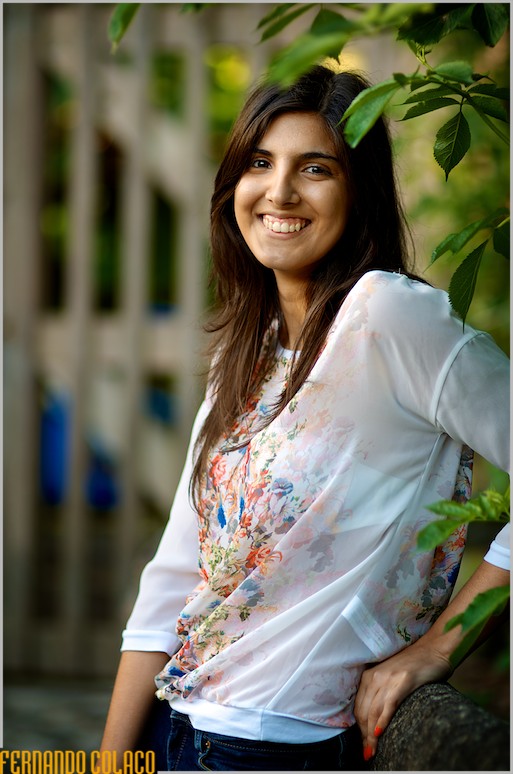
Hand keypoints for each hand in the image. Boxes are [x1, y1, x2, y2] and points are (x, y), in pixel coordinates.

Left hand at [353, 642, 451, 760]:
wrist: (435, 649)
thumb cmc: (416, 666)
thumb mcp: (392, 678)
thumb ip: (382, 693)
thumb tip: (376, 721)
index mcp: (370, 676)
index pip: (359, 707)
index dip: (360, 729)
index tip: (364, 745)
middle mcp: (375, 676)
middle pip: (364, 712)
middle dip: (364, 736)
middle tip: (368, 753)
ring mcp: (388, 678)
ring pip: (373, 711)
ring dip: (371, 735)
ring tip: (372, 751)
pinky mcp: (403, 680)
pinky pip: (389, 704)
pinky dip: (382, 721)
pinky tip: (379, 734)